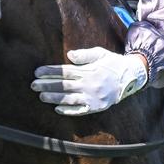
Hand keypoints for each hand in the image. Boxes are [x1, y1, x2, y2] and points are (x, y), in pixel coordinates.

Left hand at [31, 47, 147, 115]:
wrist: (130, 77)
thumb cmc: (112, 63)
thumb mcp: (100, 53)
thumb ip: (85, 55)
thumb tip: (69, 55)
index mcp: (88, 71)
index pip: (64, 71)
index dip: (49, 72)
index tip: (37, 72)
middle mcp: (89, 84)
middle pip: (63, 86)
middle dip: (47, 85)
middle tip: (33, 85)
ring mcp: (92, 97)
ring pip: (69, 99)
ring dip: (54, 98)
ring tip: (41, 96)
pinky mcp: (96, 107)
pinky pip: (80, 110)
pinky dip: (68, 110)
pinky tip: (57, 108)